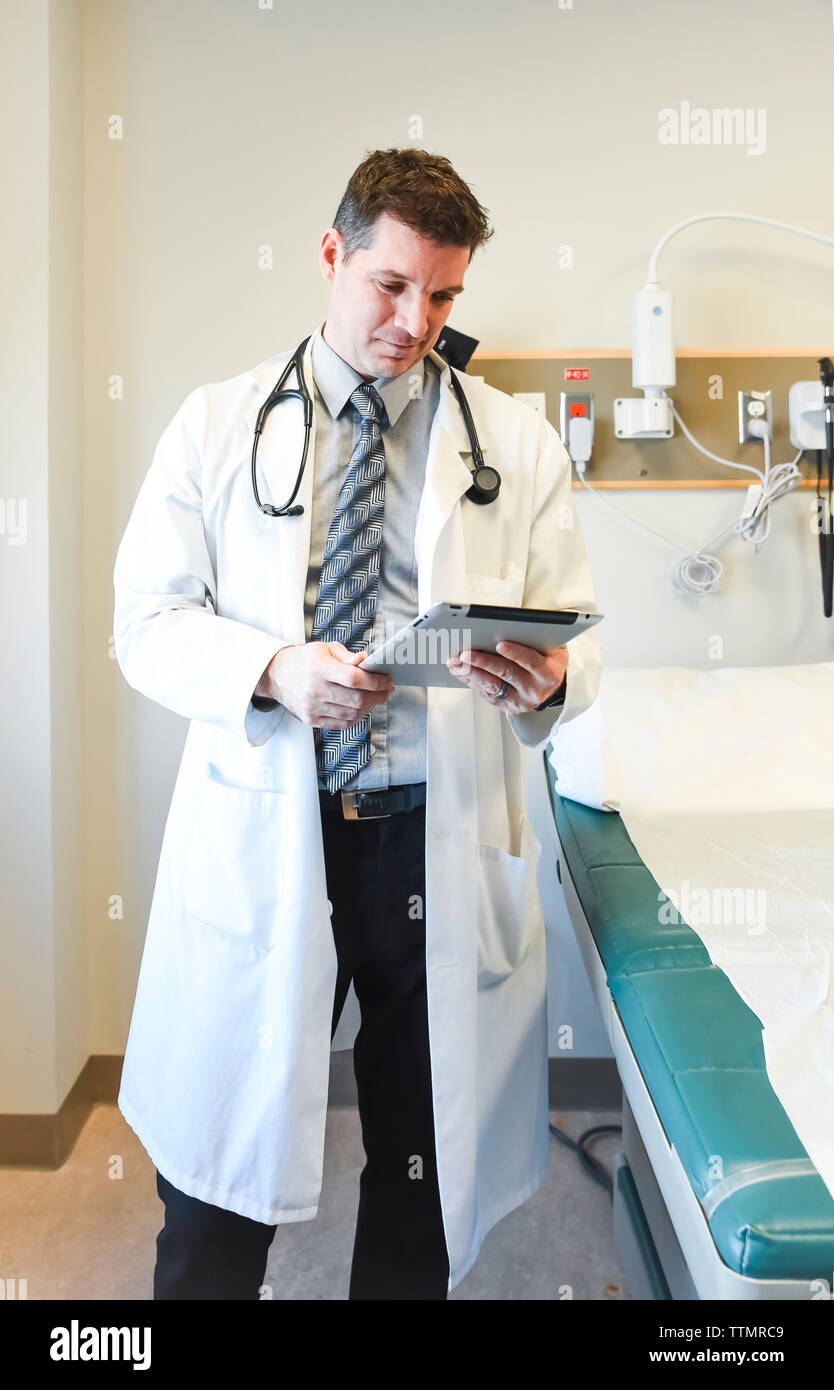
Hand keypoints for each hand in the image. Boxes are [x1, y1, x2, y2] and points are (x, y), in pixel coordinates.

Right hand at [260, 642, 393, 728]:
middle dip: (378, 695)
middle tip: (387, 690)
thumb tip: (367, 661)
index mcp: (319, 667)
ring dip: (369, 707)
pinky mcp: (311, 719)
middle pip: (356, 699)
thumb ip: (348, 656)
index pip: (354, 678)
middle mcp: (314, 689)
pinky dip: (356, 716)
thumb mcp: (325, 649)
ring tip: (375, 697)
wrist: (276, 675)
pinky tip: (360, 707)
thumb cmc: (305, 660)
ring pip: (352, 714)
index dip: (376, 681)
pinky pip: (341, 723)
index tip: (388, 680)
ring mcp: (312, 707)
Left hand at [445, 641, 567, 714]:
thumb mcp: (553, 647)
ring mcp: (519, 700)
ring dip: (470, 672)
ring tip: (455, 661)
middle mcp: (534, 690)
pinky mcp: (505, 706)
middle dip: (484, 662)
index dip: (516, 653)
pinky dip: (469, 680)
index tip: (500, 644)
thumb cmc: (548, 660)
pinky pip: (484, 692)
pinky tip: (458, 669)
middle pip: (506, 674)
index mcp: (549, 674)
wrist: (550, 688)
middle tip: (466, 653)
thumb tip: (513, 622)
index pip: (532, 662)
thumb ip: (539, 636)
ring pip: (491, 685)